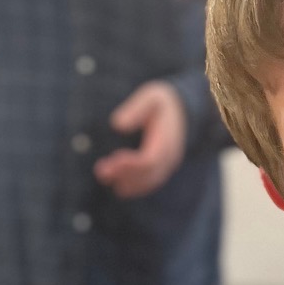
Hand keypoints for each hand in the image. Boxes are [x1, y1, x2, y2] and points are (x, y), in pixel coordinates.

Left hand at [93, 80, 187, 197]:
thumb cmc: (162, 102)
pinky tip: (117, 185)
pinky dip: (134, 187)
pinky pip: (149, 184)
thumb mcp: (151, 96)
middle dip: (124, 175)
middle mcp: (170, 158)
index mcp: (167, 140)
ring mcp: (167, 166)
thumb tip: (117, 125)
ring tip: (104, 178)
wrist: (182, 111)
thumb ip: (136, 109)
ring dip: (127, 183)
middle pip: (148, 174)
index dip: (132, 163)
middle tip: (101, 172)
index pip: (151, 160)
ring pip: (148, 183)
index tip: (113, 159)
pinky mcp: (162, 170)